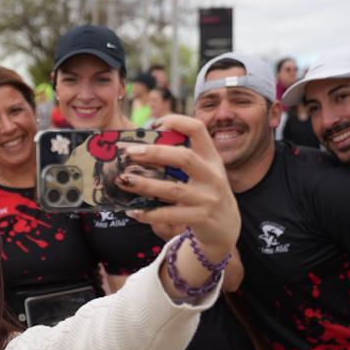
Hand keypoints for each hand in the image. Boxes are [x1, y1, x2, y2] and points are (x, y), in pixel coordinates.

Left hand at [121, 114, 239, 263]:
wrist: (226, 228)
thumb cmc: (206, 195)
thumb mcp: (204, 173)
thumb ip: (182, 160)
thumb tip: (143, 147)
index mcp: (211, 158)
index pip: (198, 129)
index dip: (176, 122)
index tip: (153, 125)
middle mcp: (212, 176)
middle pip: (184, 158)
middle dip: (155, 153)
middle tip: (129, 153)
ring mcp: (207, 198)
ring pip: (172, 189)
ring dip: (145, 184)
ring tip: (123, 180)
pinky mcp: (201, 218)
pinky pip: (170, 215)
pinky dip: (149, 213)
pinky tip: (133, 211)